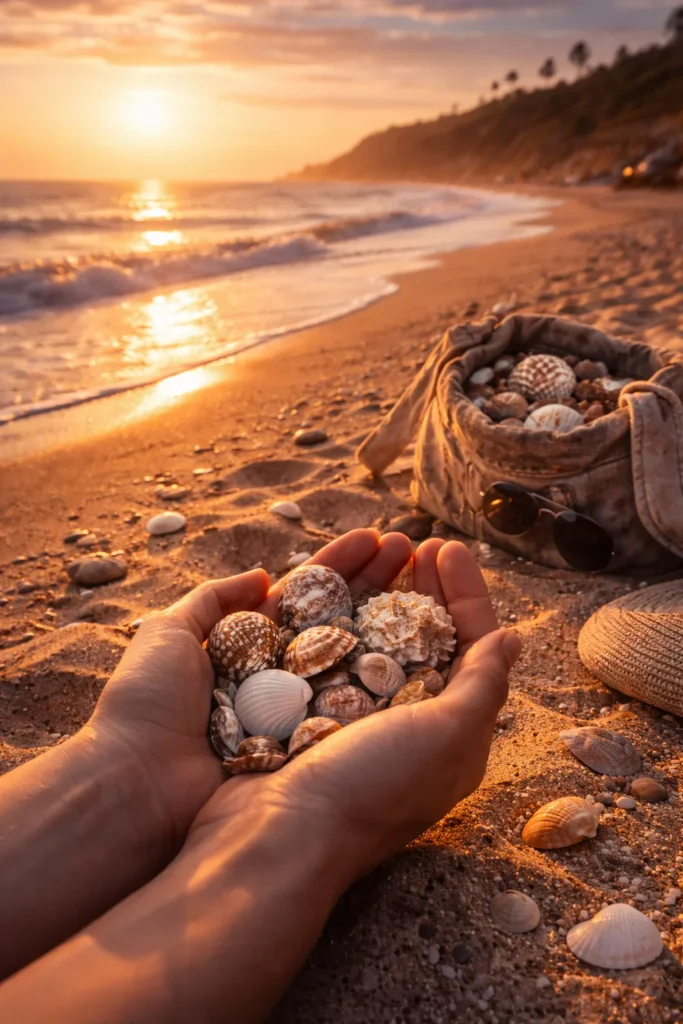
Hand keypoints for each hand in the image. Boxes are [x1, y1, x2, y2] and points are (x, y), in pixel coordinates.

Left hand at [89, 529, 412, 847]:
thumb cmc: (148, 706)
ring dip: (387, 618)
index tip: (377, 538)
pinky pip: (351, 707)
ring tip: (425, 581)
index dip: (341, 565)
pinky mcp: (309, 747)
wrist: (139, 788)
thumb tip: (264, 576)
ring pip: (352, 657)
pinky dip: (382, 677)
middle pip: (337, 619)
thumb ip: (214, 600)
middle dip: (374, 582)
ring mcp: (300, 712)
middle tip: (413, 549)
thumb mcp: (169, 633)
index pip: (305, 595)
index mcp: (249, 646)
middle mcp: (281, 677)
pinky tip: (417, 645)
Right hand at [188, 539, 520, 879]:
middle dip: (426, 586)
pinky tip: (334, 586)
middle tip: (417, 541)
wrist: (275, 836)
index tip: (447, 547)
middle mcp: (405, 721)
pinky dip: (339, 612)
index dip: (465, 594)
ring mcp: (354, 713)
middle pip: (424, 636)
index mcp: (449, 730)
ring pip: (377, 635)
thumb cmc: (372, 788)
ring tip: (378, 549)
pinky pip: (332, 647)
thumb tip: (512, 639)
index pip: (472, 647)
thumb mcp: (447, 737)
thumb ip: (483, 685)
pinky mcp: (310, 708)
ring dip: (383, 589)